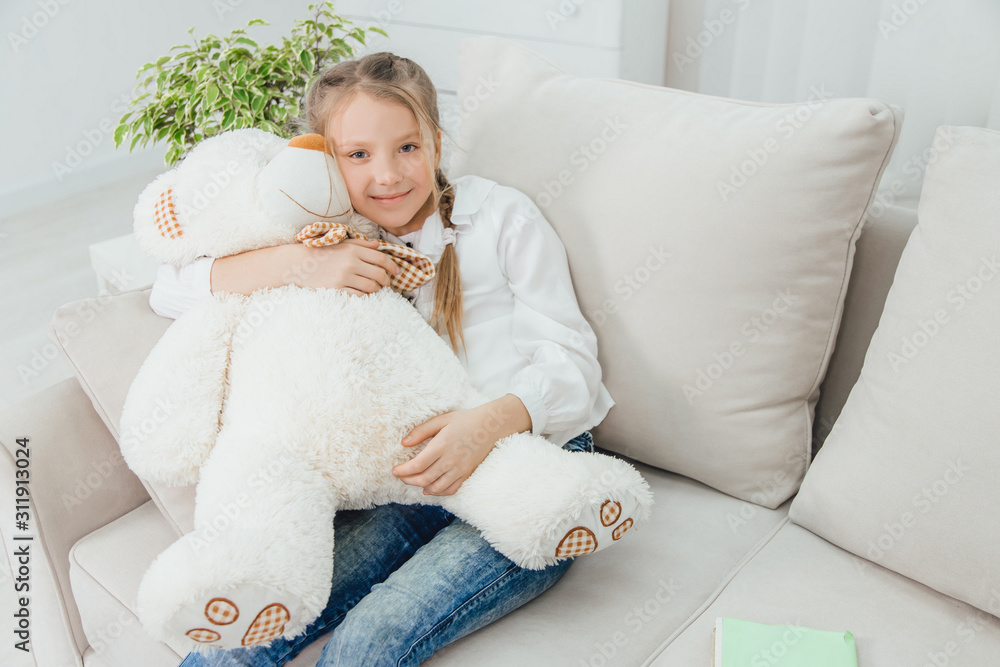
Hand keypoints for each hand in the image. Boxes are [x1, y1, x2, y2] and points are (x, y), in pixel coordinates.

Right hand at [210, 240, 399, 295]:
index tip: (396, 272)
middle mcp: (351, 263)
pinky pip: (360, 296)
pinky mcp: (338, 290)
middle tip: (386, 283)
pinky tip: (364, 294)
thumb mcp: (340, 244)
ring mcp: (344, 277)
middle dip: (386, 280)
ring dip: (377, 289)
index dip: (392, 266)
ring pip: (372, 287)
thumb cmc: (320, 254)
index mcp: (353, 250)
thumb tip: (378, 246)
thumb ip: (361, 245)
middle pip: (379, 274)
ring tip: (375, 289)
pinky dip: (366, 296)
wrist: (296, 265)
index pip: (381, 258)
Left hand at [393, 394, 532, 495]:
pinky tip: (430, 489)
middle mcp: (451, 460)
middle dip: (409, 480)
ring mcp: (460, 469)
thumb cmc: (464, 420)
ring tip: (414, 482)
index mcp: (442, 445)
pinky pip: (451, 489)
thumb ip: (422, 431)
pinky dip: (438, 492)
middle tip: (400, 477)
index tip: (394, 471)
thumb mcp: (442, 420)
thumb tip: (404, 443)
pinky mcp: (467, 474)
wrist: (491, 426)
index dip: (404, 471)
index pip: (418, 465)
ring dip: (422, 488)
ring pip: (437, 487)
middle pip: (425, 478)